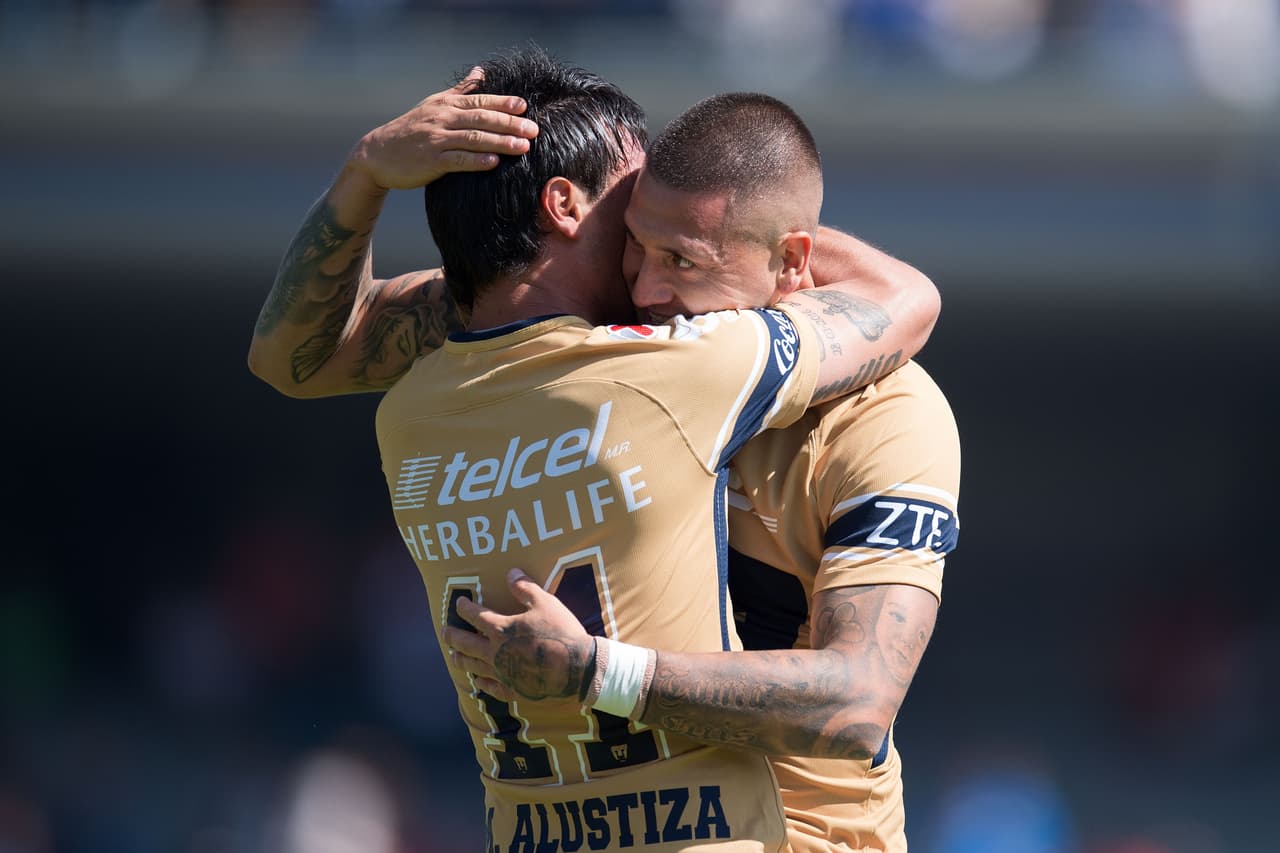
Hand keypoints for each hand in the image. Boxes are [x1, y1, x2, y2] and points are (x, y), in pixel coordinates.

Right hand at [349, 67, 537, 190]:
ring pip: (473, 139)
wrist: (377, 153)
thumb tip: (481, 72)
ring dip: (500, 142)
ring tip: (523, 147)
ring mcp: (436, 139)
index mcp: (446, 105)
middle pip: (481, 119)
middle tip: (533, 129)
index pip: (479, 101)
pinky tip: (493, 162)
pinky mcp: (431, 161)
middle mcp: (442, 119)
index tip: (524, 106)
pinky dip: (476, 160)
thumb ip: (460, 91)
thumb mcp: (434, 104)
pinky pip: (457, 160)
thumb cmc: (411, 129)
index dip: (503, 103)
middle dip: (509, 123)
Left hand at [444, 568, 594, 702]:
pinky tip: (479, 682)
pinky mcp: (513, 690)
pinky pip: (491, 688)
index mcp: (501, 629)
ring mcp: (502, 674)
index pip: (475, 616)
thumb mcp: (545, 602)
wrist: (579, 667)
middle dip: (452, 635)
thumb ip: (525, 588)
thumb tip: (510, 572)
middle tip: (444, 631)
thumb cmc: (561, 631)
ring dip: (461, 659)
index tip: (459, 603)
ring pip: (473, 667)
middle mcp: (495, 652)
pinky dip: (482, 684)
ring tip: (453, 655)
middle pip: (465, 643)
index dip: (464, 608)